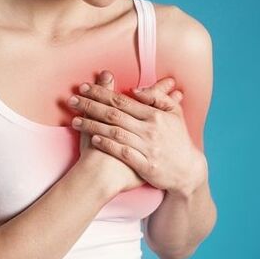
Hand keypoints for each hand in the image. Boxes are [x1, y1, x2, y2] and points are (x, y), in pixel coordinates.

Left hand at [68, 70, 203, 193]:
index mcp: (155, 115)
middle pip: (114, 114)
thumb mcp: (174, 114)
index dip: (101, 93)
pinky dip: (107, 145)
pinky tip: (93, 138)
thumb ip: (157, 98)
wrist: (187, 170)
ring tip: (75, 119)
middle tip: (72, 100)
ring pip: (115, 132)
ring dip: (93, 125)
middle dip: (90, 105)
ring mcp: (147, 148)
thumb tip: (135, 90)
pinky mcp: (145, 165)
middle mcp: (150, 130)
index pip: (122, 100)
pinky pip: (122, 152)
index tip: (84, 88)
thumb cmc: (178, 139)